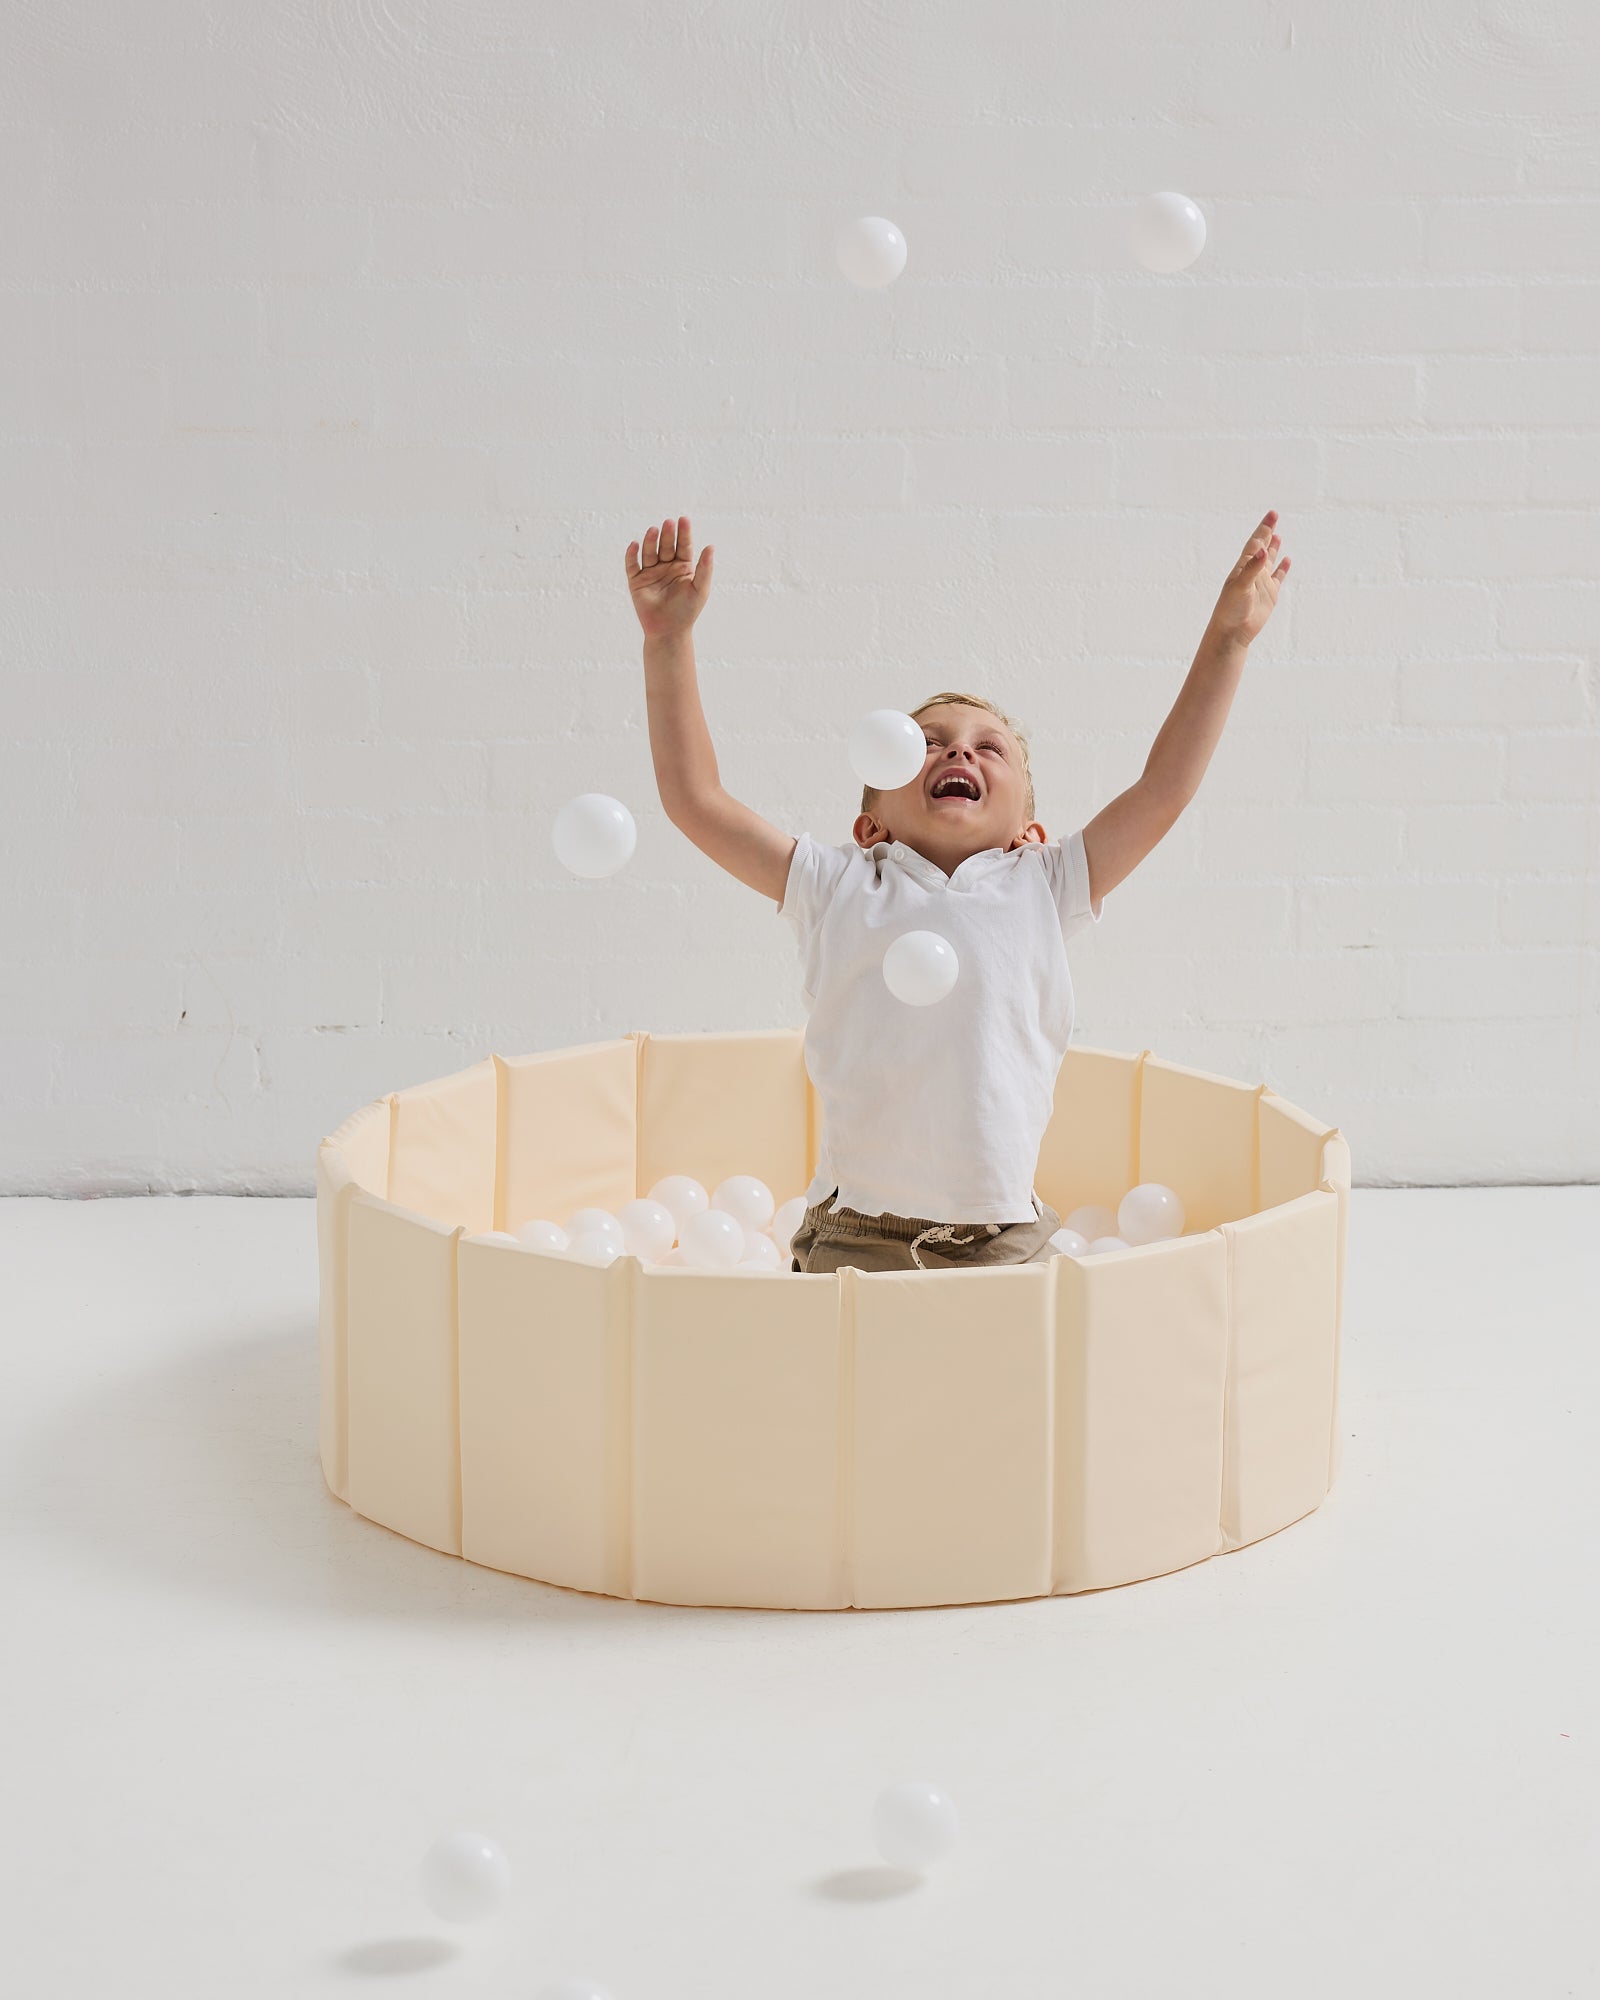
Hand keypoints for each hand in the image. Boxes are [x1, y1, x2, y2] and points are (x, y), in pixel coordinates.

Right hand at [625, 514, 713, 640]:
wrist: (668, 632)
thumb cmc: (687, 612)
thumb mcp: (700, 589)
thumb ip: (705, 568)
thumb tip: (711, 546)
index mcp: (683, 567)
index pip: (684, 545)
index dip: (684, 533)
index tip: (684, 520)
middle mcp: (667, 567)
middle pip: (666, 546)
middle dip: (667, 535)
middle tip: (669, 523)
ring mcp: (651, 573)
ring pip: (649, 552)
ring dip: (651, 540)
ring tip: (654, 530)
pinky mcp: (636, 581)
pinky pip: (632, 565)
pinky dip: (632, 555)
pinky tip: (635, 545)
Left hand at [1206, 509, 1289, 649]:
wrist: (1232, 633)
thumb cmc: (1231, 610)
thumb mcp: (1241, 587)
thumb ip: (1252, 569)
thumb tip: (1263, 550)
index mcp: (1243, 568)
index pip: (1256, 543)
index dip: (1264, 529)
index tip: (1272, 515)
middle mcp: (1252, 573)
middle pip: (1262, 548)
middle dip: (1268, 532)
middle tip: (1274, 516)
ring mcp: (1261, 584)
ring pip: (1269, 561)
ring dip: (1273, 548)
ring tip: (1277, 536)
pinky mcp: (1269, 595)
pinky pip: (1278, 578)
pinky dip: (1282, 569)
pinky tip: (1286, 560)